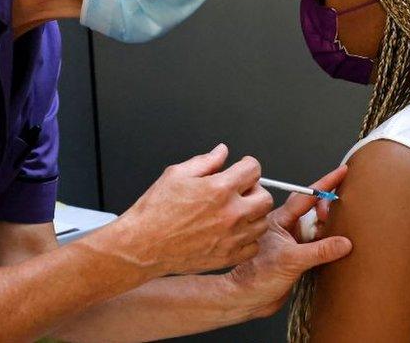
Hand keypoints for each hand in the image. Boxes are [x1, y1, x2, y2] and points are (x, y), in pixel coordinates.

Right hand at [116, 144, 273, 276]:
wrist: (143, 244)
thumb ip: (205, 161)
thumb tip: (222, 152)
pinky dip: (247, 239)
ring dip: (253, 215)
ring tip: (234, 212)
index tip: (241, 170)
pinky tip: (231, 232)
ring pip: (263, 223)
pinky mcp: (228, 256)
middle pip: (265, 197)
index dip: (247, 166)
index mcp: (219, 189)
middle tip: (240, 191)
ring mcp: (232, 237)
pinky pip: (253, 246)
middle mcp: (231, 213)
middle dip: (254, 190)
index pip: (253, 169)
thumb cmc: (155, 211)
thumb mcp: (176, 174)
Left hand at [223, 166, 351, 318]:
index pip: (306, 196)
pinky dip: (329, 244)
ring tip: (339, 230)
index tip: (342, 172)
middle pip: (314, 209)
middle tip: (337, 215)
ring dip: (329, 227)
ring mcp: (293, 241)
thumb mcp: (291, 261)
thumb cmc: (255, 277)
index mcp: (280, 220)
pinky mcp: (298, 257)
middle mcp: (287, 228)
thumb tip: (344, 243)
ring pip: (317, 227)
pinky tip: (337, 248)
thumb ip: (319, 250)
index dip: (325, 183)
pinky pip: (319, 244)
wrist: (247, 299)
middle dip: (328, 208)